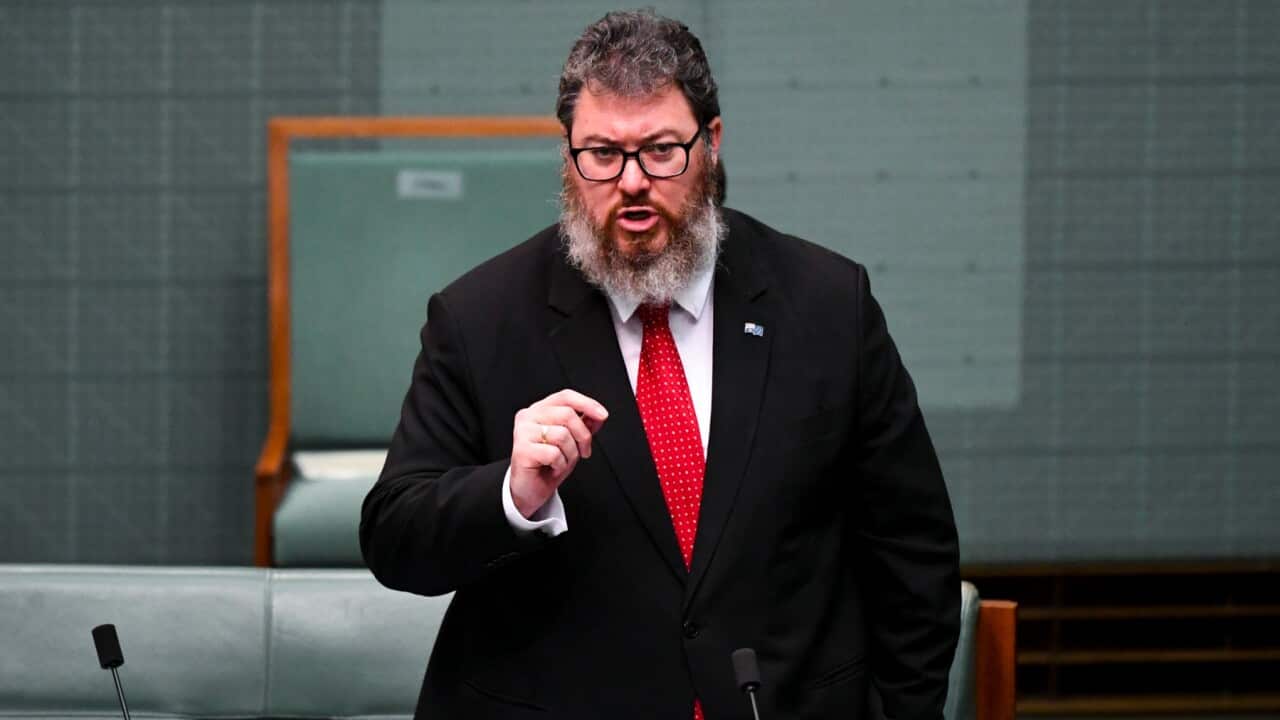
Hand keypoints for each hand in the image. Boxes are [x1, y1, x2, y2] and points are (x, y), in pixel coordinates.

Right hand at [509, 389, 608, 518]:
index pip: (565, 396)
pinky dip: (560, 465)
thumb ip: (584, 426)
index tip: (603, 416)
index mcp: (540, 410)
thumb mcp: (572, 443)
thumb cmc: (549, 465)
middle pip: (567, 414)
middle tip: (583, 451)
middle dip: (583, 436)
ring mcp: (522, 432)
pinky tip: (552, 468)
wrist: (529, 491)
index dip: (587, 404)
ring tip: (562, 462)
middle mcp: (528, 417)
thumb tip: (598, 415)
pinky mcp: (521, 450)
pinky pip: (553, 453)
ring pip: (562, 435)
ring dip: (570, 454)